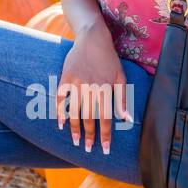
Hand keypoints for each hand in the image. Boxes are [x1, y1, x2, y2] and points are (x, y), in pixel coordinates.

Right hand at [56, 23, 130, 155]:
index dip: (105, 135)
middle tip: (87, 149)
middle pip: (89, 118)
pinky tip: (61, 125)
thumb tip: (127, 119)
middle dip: (89, 136)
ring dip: (75, 129)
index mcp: (105, 89)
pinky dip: (60, 113)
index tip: (105, 149)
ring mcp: (76, 83)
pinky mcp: (65, 78)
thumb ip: (122, 99)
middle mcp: (90, 88)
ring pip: (75, 112)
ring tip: (76, 142)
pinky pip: (61, 99)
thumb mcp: (120, 77)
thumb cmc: (109, 59)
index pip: (106, 118)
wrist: (92, 38)